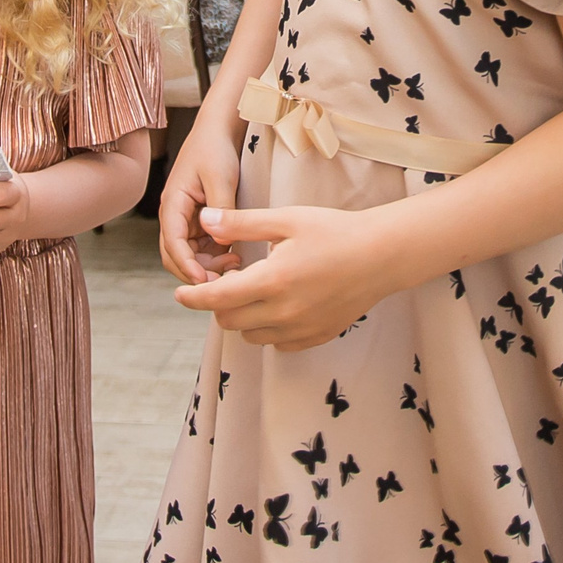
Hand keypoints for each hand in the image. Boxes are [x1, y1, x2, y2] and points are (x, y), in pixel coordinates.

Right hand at [158, 119, 243, 284]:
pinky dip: (215, 256)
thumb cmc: (214, 150)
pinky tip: (234, 255)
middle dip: (196, 272)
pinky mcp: (200, 222)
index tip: (204, 282)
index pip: (172, 243)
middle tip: (225, 280)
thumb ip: (221, 209)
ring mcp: (186, 220)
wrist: (218, 132)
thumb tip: (220, 239)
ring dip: (208, 266)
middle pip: (175, 256)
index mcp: (172, 204)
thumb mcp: (220, 178)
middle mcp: (174, 216)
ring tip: (235, 264)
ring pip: (190, 256)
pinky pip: (203, 248)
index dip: (186, 265)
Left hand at [173, 204, 397, 348]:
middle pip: (229, 320)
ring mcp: (301, 329)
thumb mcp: (286, 219)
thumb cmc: (334, 231)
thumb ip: (242, 224)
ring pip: (251, 335)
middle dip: (219, 302)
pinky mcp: (316, 337)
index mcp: (273, 281)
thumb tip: (204, 221)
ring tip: (258, 289)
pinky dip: (268, 328)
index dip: (192, 297)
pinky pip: (277, 343)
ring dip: (243, 316)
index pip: (217, 298)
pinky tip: (280, 303)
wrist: (383, 255)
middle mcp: (284, 312)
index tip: (179, 293)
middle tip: (232, 278)